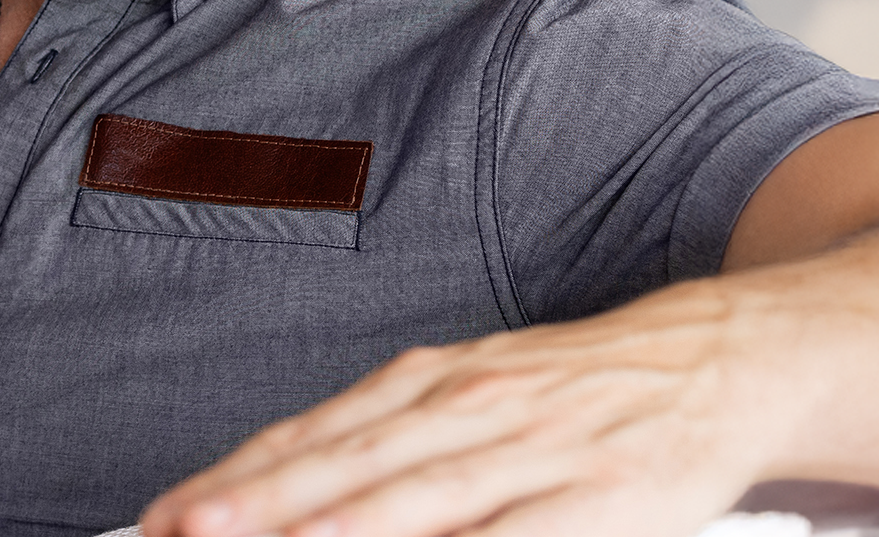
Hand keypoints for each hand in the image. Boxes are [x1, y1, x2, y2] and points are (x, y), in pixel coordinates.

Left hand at [142, 281, 797, 536]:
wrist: (711, 360)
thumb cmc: (574, 389)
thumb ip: (387, 440)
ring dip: (340, 528)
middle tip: (183, 531)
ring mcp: (530, 452)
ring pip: (417, 498)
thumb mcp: (471, 393)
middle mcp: (465, 408)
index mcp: (426, 383)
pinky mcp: (596, 498)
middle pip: (343, 467)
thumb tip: (295, 491)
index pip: (309, 437)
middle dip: (256, 506)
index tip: (166, 515)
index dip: (234, 480)